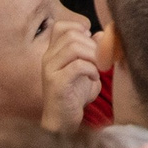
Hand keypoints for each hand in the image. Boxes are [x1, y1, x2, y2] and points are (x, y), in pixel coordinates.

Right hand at [38, 18, 102, 132]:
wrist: (63, 121)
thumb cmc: (75, 95)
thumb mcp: (86, 69)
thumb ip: (92, 51)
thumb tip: (100, 34)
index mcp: (53, 52)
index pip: (60, 26)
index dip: (79, 29)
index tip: (91, 43)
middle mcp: (48, 58)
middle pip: (72, 36)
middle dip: (92, 45)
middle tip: (99, 60)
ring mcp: (50, 70)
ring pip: (74, 47)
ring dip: (92, 56)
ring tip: (97, 69)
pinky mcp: (57, 83)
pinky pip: (78, 65)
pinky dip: (91, 70)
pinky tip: (94, 79)